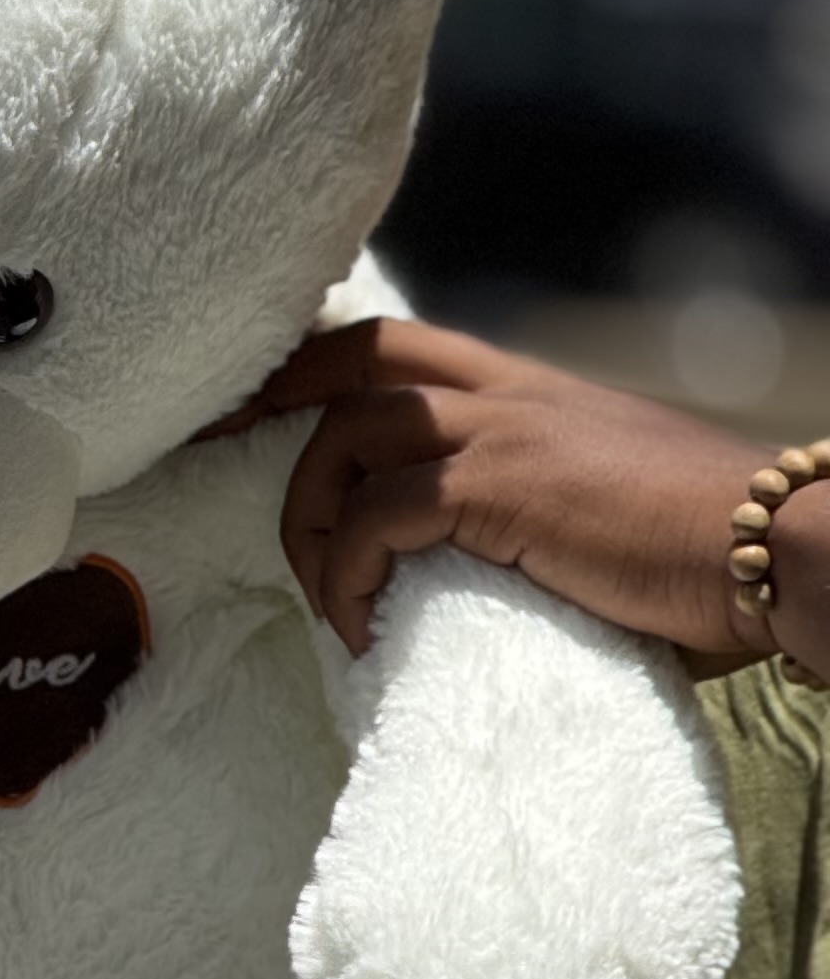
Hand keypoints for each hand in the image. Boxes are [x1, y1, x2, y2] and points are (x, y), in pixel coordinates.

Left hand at [244, 317, 774, 662]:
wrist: (781, 552)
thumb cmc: (705, 558)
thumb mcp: (602, 514)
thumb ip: (529, 519)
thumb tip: (474, 576)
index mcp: (531, 394)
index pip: (402, 347)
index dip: (316, 365)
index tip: (252, 402)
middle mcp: (511, 394)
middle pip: (356, 358)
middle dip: (268, 397)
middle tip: (207, 445)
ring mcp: (506, 433)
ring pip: (348, 438)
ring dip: (311, 520)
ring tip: (330, 598)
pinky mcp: (503, 488)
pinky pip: (377, 517)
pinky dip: (347, 576)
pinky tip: (363, 632)